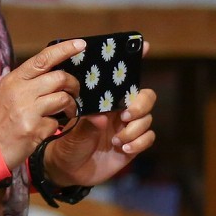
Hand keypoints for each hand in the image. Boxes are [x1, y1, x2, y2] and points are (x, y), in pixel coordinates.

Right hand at [0, 39, 82, 170]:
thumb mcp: (7, 92)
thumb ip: (27, 81)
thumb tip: (52, 72)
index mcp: (15, 80)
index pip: (43, 59)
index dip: (64, 49)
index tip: (80, 44)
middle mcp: (21, 92)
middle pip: (60, 78)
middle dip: (73, 84)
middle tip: (74, 91)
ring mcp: (28, 111)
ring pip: (63, 99)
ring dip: (71, 106)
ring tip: (67, 112)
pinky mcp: (34, 129)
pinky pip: (57, 122)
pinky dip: (56, 125)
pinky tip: (47, 128)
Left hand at [43, 42, 156, 187]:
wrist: (68, 169)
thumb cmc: (67, 142)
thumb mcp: (73, 130)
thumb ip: (87, 123)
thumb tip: (101, 117)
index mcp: (105, 99)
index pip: (123, 77)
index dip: (135, 60)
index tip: (143, 46)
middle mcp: (120, 110)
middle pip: (146, 96)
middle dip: (141, 104)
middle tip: (125, 114)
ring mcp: (128, 127)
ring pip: (147, 119)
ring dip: (134, 129)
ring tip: (116, 140)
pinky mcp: (133, 145)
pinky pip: (148, 138)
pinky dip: (138, 142)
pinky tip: (122, 148)